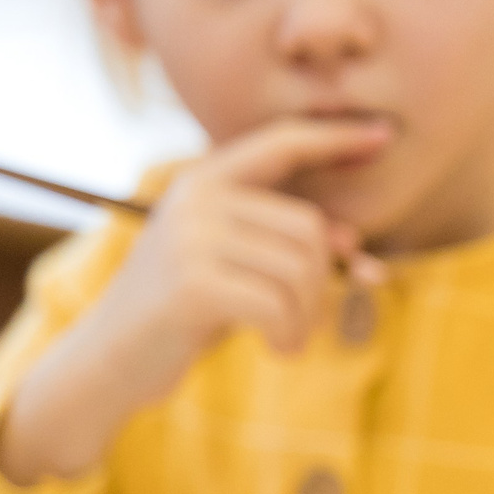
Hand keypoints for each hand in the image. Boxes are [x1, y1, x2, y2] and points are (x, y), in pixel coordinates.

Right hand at [0, 118, 390, 483]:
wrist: (109, 359)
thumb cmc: (186, 311)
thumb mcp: (238, 267)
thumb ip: (287, 245)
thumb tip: (352, 241)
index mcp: (204, 182)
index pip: (281, 144)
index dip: (334, 138)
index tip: (384, 134)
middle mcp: (195, 198)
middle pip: (310, 227)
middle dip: (321, 281)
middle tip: (302, 318)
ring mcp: (190, 237)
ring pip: (301, 269)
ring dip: (308, 316)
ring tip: (287, 336)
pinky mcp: (192, 283)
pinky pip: (279, 305)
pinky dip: (291, 335)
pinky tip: (278, 349)